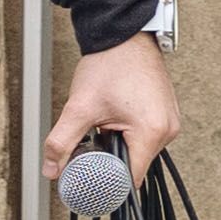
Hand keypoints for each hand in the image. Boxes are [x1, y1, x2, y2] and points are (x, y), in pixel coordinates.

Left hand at [46, 33, 180, 179]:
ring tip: (101, 128)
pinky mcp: (166, 114)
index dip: (107, 183)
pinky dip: (126, 136)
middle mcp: (168, 129)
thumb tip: (51, 169)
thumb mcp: (79, 107)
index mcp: (152, 131)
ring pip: (139, 151)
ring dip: (117, 147)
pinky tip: (112, 121)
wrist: (125, 36)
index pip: (131, 178)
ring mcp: (169, 121)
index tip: (89, 180)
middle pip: (135, 165)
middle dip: (109, 161)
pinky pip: (145, 137)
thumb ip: (61, 143)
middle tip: (88, 147)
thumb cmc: (110, 65)